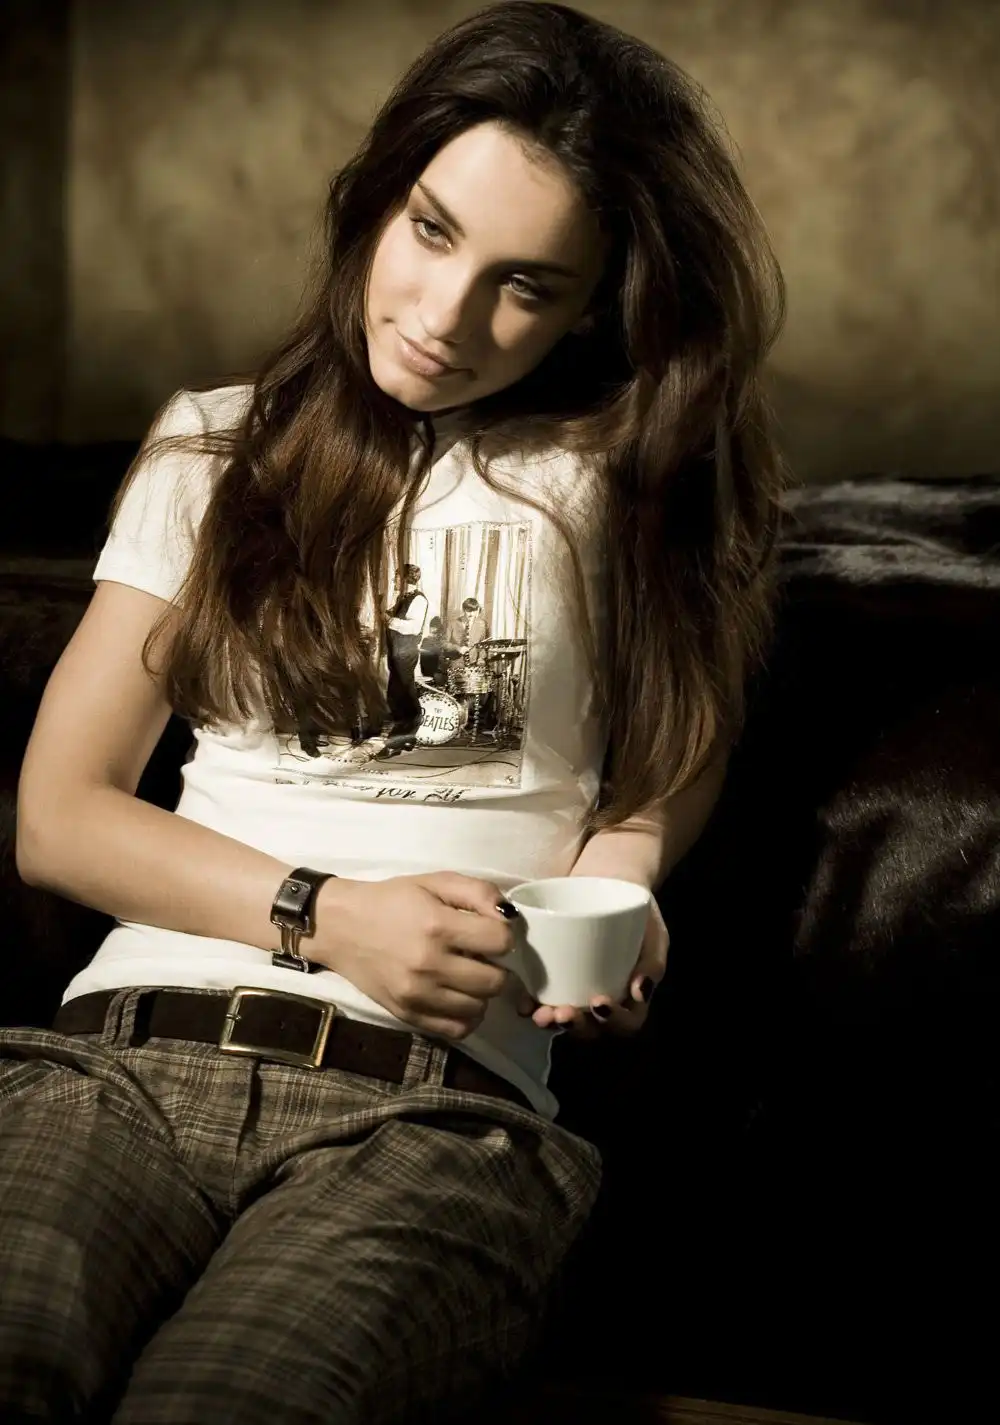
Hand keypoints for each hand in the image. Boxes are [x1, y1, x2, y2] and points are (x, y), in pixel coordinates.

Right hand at [314, 873, 515, 1041]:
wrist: (341, 927)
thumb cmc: (392, 900)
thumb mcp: (435, 881)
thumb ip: (478, 892)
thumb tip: (509, 916)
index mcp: (437, 926)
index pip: (501, 942)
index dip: (504, 935)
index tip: (491, 932)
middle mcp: (429, 965)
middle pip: (495, 981)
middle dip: (497, 967)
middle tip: (481, 957)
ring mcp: (418, 995)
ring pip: (479, 1009)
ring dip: (481, 993)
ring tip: (467, 975)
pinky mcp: (408, 1015)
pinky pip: (457, 1030)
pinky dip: (466, 1016)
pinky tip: (458, 996)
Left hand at [515, 897, 668, 1039]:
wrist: (608, 880)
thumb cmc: (638, 912)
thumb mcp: (654, 933)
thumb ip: (653, 961)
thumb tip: (640, 992)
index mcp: (630, 997)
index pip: (626, 1023)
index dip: (613, 1021)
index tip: (599, 1002)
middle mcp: (602, 1000)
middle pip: (592, 1028)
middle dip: (576, 1026)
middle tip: (563, 1013)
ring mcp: (575, 989)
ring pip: (565, 1018)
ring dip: (551, 1022)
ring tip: (540, 1014)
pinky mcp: (552, 974)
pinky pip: (541, 997)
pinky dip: (531, 1004)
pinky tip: (523, 1003)